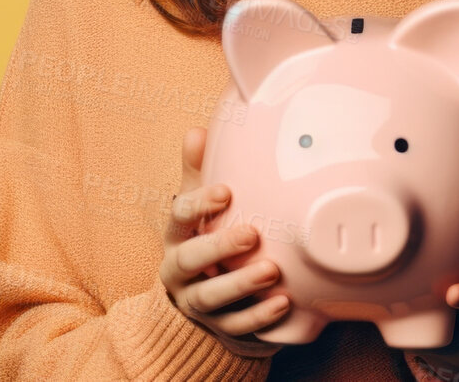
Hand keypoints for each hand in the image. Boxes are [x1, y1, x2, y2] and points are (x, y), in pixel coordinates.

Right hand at [159, 126, 292, 357]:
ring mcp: (197, 302)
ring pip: (211, 298)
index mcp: (176, 236)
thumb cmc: (205, 237)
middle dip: (219, 247)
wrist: (202, 299)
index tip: (226, 190)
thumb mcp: (198, 205)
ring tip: (271, 271)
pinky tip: (283, 303)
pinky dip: (259, 317)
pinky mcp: (219, 327)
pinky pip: (236, 326)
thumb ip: (198, 171)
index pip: (179, 217)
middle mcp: (179, 270)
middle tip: (251, 233)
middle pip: (189, 260)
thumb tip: (197, 130)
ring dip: (241, 285)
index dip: (199, 204)